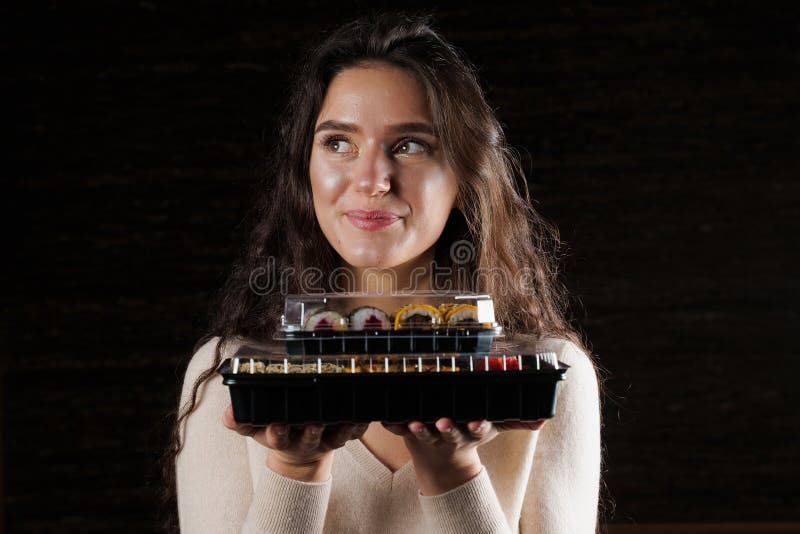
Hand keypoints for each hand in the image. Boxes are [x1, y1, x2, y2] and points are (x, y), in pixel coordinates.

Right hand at [222, 405, 367, 481]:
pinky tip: (365, 413)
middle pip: (309, 439)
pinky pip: (355, 432)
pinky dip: (360, 425)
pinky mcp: (344, 436)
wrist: (299, 451)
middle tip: (314, 422)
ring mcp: (326, 440)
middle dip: (311, 432)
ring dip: (340, 429)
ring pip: (335, 437)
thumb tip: (228, 413)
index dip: (278, 432)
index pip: (278, 437)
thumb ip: (239, 421)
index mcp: (283, 438)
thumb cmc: (277, 429)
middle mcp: (306, 441)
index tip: (277, 424)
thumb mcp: (254, 428)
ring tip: (345, 417)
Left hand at [383, 418, 544, 494]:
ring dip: (420, 429)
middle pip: (450, 432)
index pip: (478, 429)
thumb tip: (544, 418)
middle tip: (444, 422)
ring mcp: (429, 435)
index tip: (477, 423)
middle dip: (448, 428)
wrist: (440, 463)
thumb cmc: (468, 433)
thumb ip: (516, 421)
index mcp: (470, 431)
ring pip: (425, 433)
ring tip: (416, 423)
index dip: (477, 426)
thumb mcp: (493, 428)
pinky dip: (392, 424)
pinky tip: (385, 418)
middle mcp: (450, 435)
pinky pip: (398, 428)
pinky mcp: (409, 433)